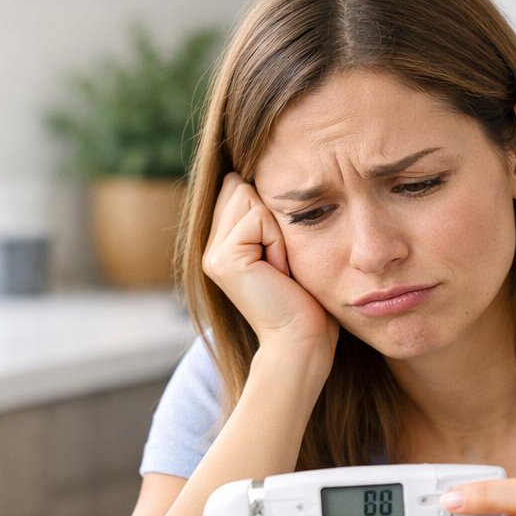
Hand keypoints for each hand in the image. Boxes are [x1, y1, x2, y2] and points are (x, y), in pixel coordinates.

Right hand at [203, 172, 336, 352]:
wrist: (301, 341)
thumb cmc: (305, 301)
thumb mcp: (285, 248)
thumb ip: (266, 217)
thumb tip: (258, 173)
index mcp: (222, 244)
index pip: (238, 187)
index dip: (268, 207)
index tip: (281, 250)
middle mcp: (211, 247)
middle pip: (240, 186)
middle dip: (272, 215)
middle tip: (281, 261)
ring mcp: (213, 254)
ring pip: (249, 196)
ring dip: (277, 228)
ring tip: (280, 266)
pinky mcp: (224, 259)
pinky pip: (259, 217)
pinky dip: (278, 241)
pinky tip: (279, 272)